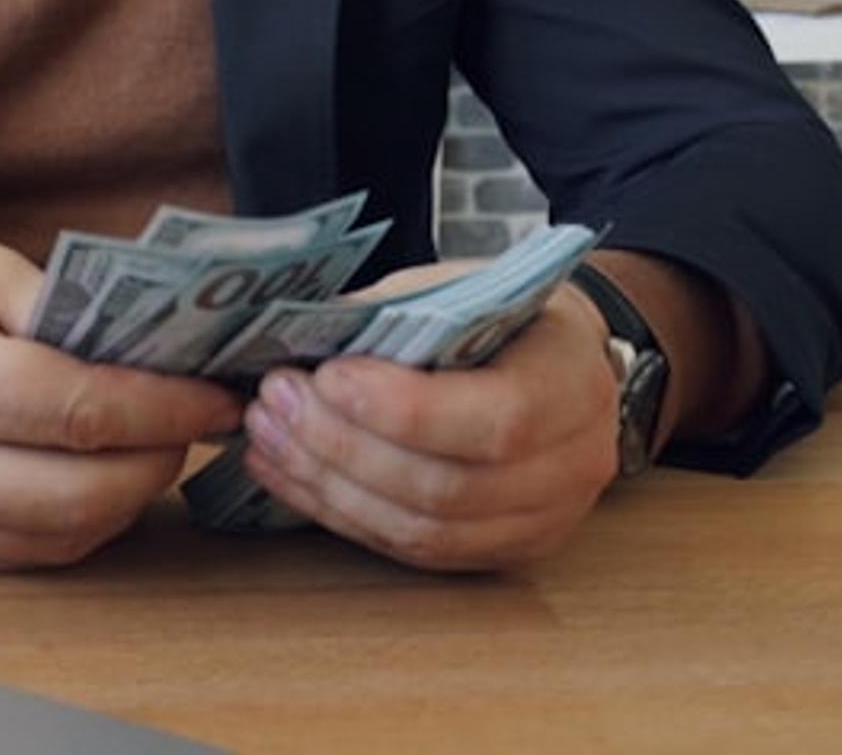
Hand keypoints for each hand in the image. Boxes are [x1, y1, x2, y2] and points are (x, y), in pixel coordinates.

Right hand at [0, 221, 246, 569]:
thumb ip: (64, 310)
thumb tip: (156, 355)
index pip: (79, 413)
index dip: (167, 409)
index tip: (218, 395)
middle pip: (80, 495)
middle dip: (159, 461)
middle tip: (194, 420)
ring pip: (60, 538)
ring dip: (127, 499)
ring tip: (154, 444)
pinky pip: (24, 553)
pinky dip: (79, 523)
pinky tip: (101, 474)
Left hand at [232, 264, 624, 571]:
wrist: (564, 362)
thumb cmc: (505, 315)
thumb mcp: (460, 289)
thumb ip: (388, 315)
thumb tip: (292, 334)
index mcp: (571, 385)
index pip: (494, 421)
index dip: (403, 410)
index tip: (327, 377)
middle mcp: (572, 466)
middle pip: (448, 487)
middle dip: (346, 448)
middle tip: (276, 405)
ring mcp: (542, 522)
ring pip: (425, 531)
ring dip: (332, 488)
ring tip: (269, 439)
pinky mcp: (502, 551)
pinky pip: (416, 551)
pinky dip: (344, 516)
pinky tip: (292, 477)